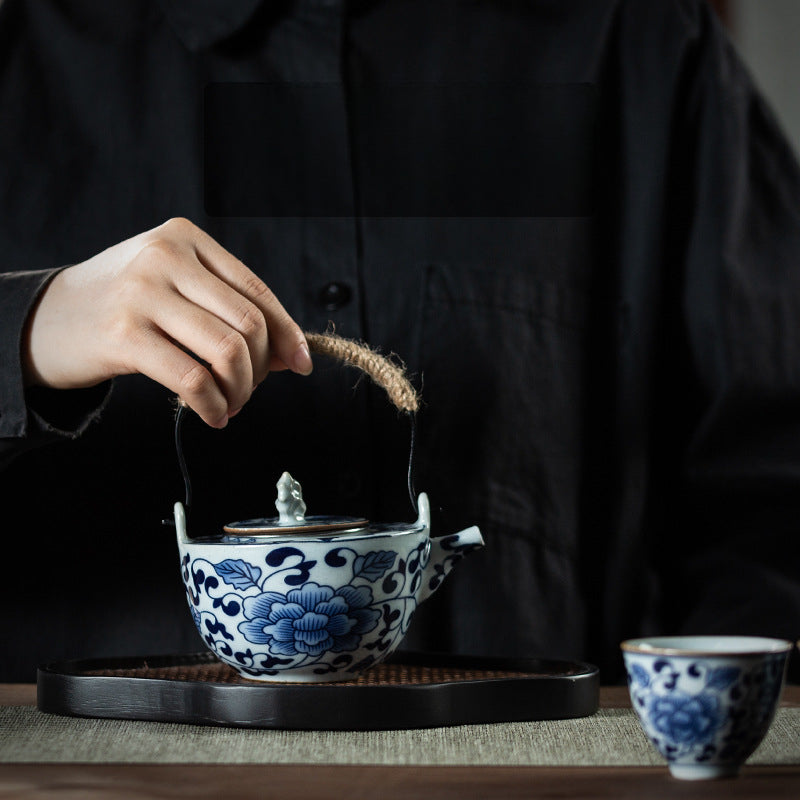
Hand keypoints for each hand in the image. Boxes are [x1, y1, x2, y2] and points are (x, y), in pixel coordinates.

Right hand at [22, 217, 312, 427]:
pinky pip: (193, 379)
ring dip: (240, 390)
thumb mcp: (175, 288)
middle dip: (261, 368)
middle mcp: (166, 257)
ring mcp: (143, 293)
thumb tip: (292, 354)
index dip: (287, 333)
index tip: (301, 364)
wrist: (46, 318)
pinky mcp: (124, 335)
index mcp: (185, 238)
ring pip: (228, 350)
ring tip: (231, 405)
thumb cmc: (123, 306)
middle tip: (248, 391)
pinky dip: (213, 405)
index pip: (256, 291)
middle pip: (249, 324)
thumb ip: (228, 310)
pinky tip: (213, 415)